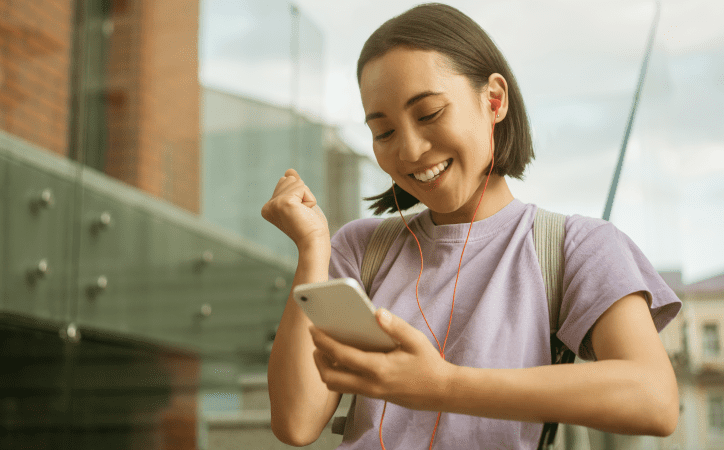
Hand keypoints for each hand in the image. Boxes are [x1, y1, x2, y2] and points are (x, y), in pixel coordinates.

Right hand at [261, 169, 329, 249]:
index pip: (286, 182)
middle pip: (289, 179)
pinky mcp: (284, 202)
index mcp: (268, 207)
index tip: (299, 213)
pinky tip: (305, 212)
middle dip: (302, 194)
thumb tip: (289, 170)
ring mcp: (274, 204)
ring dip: (306, 197)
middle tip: (302, 214)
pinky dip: (309, 199)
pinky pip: (302, 187)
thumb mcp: (301, 202)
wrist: (314, 241)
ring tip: (304, 214)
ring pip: (296, 182)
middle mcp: (268, 206)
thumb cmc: (310, 225)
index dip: (299, 195)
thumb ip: (293, 186)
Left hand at [310, 309, 453, 411]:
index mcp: (379, 369)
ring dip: (325, 368)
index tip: (313, 329)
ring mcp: (370, 392)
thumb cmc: (428, 364)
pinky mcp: (372, 395)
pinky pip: (346, 386)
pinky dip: (337, 373)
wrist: (440, 392)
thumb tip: (377, 312)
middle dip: (318, 358)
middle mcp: (370, 384)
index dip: (324, 342)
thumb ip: (396, 326)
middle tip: (316, 340)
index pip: (342, 356)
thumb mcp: (416, 341)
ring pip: (336, 385)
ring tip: (324, 349)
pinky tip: (342, 357)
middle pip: (330, 376)